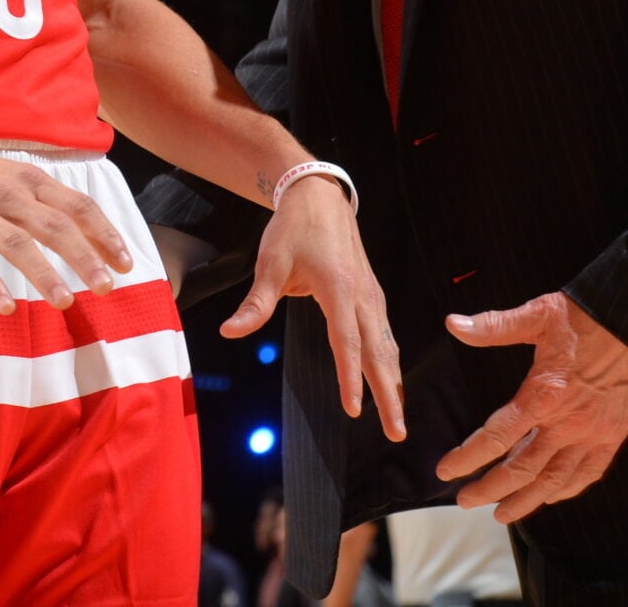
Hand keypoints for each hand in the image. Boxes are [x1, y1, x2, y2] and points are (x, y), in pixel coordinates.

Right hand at [0, 144, 134, 312]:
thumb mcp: (12, 180)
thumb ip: (46, 207)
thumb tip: (94, 242)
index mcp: (29, 181)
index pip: (77, 206)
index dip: (105, 234)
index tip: (126, 264)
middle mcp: (7, 194)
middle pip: (54, 226)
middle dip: (84, 258)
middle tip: (107, 288)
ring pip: (17, 244)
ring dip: (44, 274)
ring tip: (66, 303)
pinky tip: (7, 307)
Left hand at [220, 176, 405, 439]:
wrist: (319, 196)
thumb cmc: (293, 229)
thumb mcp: (269, 264)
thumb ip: (255, 303)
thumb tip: (229, 332)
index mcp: (339, 289)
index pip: (347, 342)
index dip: (350, 378)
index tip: (354, 410)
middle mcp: (364, 295)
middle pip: (379, 352)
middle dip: (389, 394)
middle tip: (396, 433)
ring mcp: (372, 295)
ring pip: (387, 346)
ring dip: (394, 382)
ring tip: (397, 418)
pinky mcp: (373, 294)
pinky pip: (386, 334)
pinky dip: (390, 361)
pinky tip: (390, 381)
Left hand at [438, 291, 627, 522]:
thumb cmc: (590, 318)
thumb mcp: (538, 314)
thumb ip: (494, 325)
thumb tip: (453, 324)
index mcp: (543, 395)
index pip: (497, 437)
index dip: (468, 458)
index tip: (445, 471)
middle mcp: (567, 424)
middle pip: (522, 470)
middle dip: (490, 489)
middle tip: (464, 501)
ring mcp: (594, 435)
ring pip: (555, 481)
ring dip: (526, 501)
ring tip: (502, 514)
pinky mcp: (614, 437)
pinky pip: (588, 474)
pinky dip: (567, 490)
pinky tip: (552, 496)